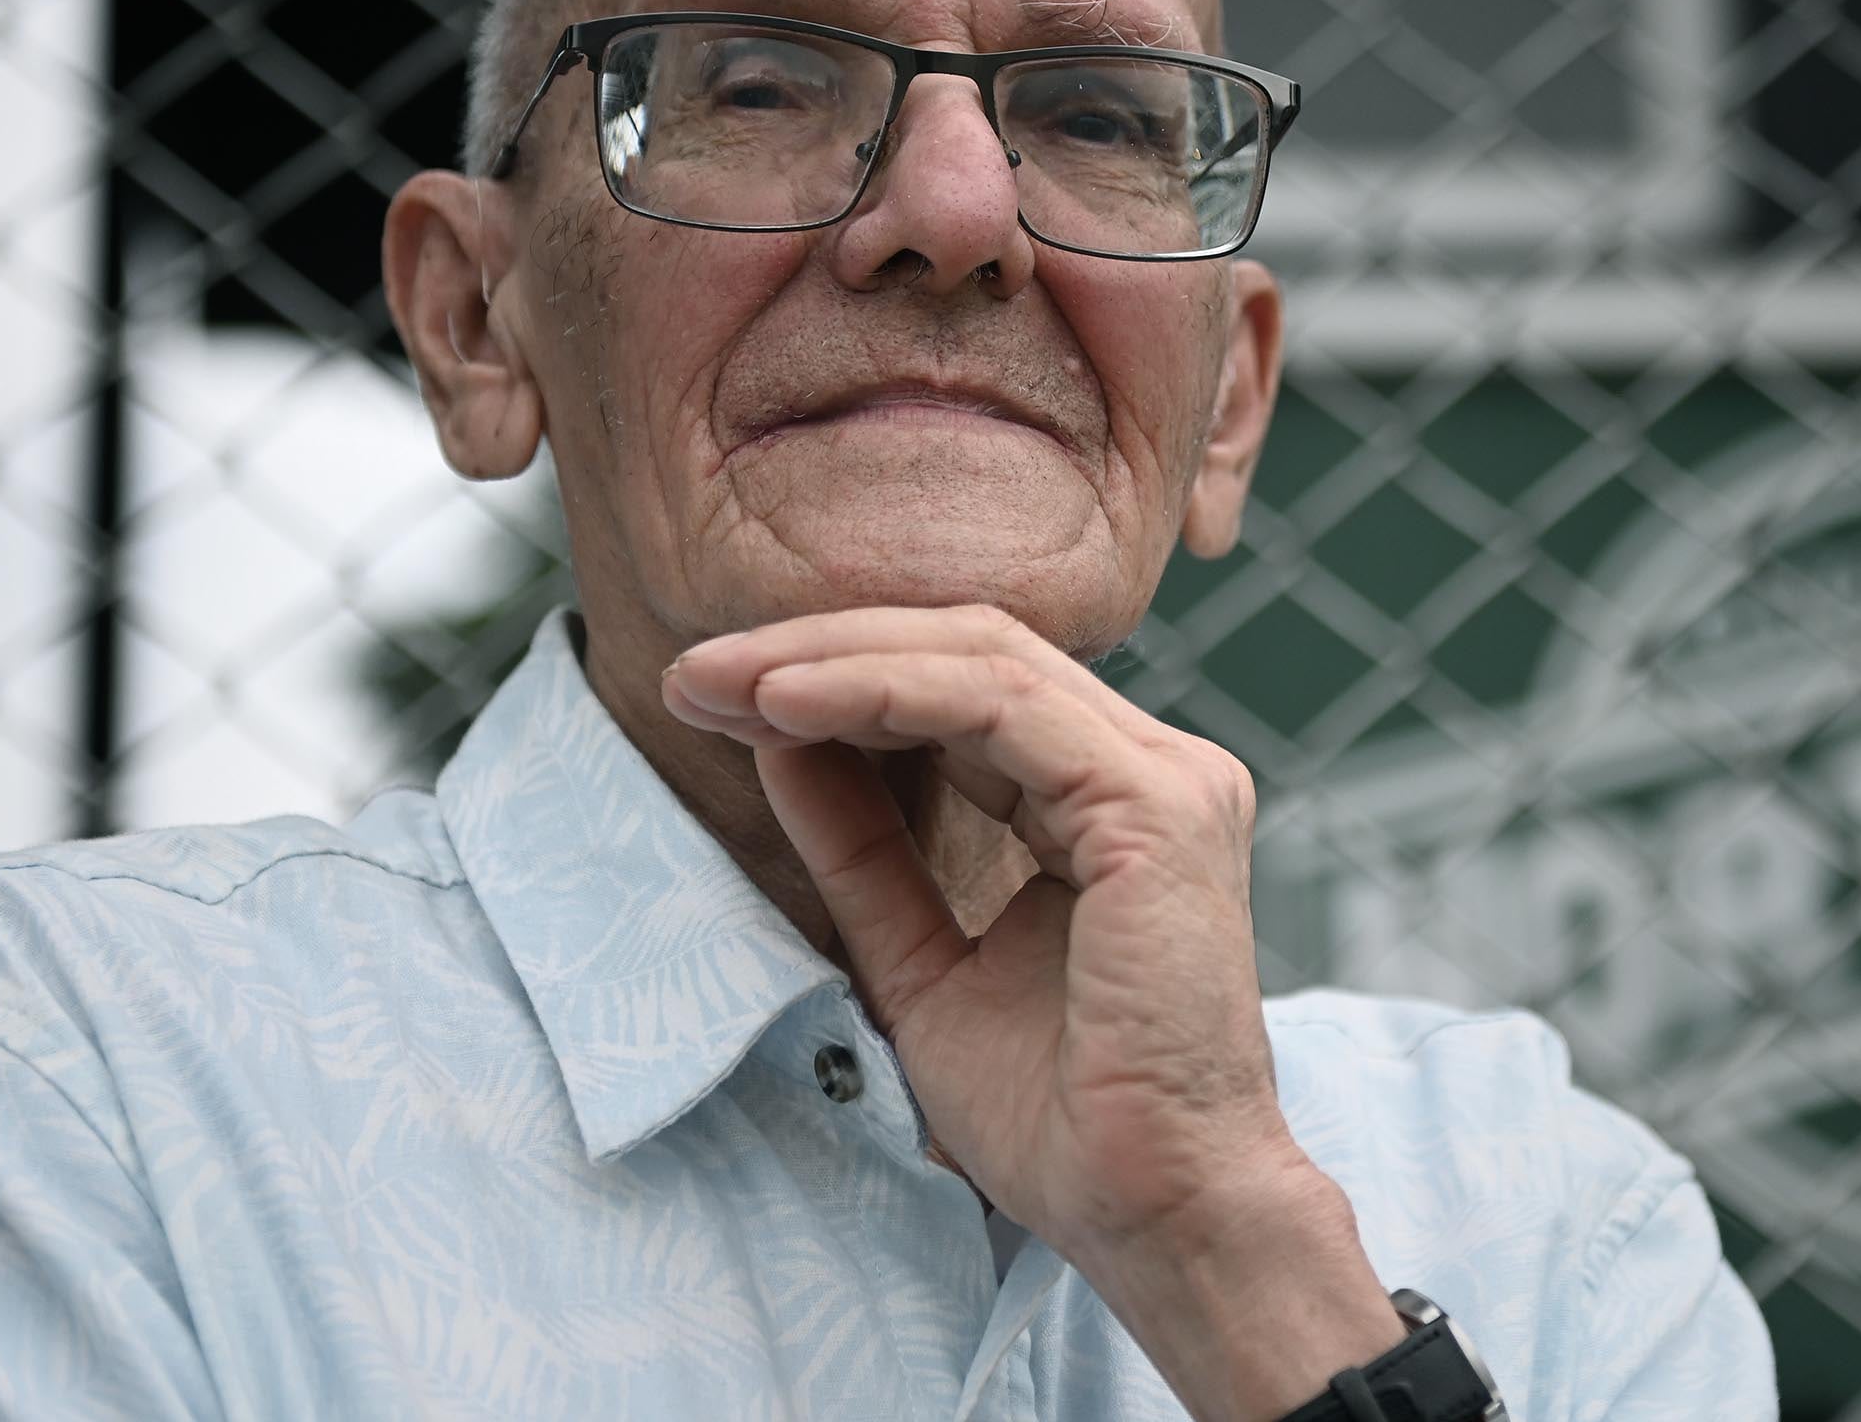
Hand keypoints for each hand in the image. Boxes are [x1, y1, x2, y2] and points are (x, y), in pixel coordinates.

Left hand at [663, 604, 1399, 1418]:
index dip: (837, 676)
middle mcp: (1155, 767)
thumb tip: (779, 741)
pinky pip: (1002, 707)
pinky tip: (787, 705)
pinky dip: (884, 691)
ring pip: (982, 657)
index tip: (711, 700)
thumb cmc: (1060, 1120)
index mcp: (1113, 800)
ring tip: (723, 681)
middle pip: (971, 648)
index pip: (968, 687)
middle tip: (692, 673)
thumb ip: (864, 854)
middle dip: (820, 647)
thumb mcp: (921, 965)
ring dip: (835, 658)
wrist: (1154, 1212)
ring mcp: (1168, 778)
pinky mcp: (1156, 804)